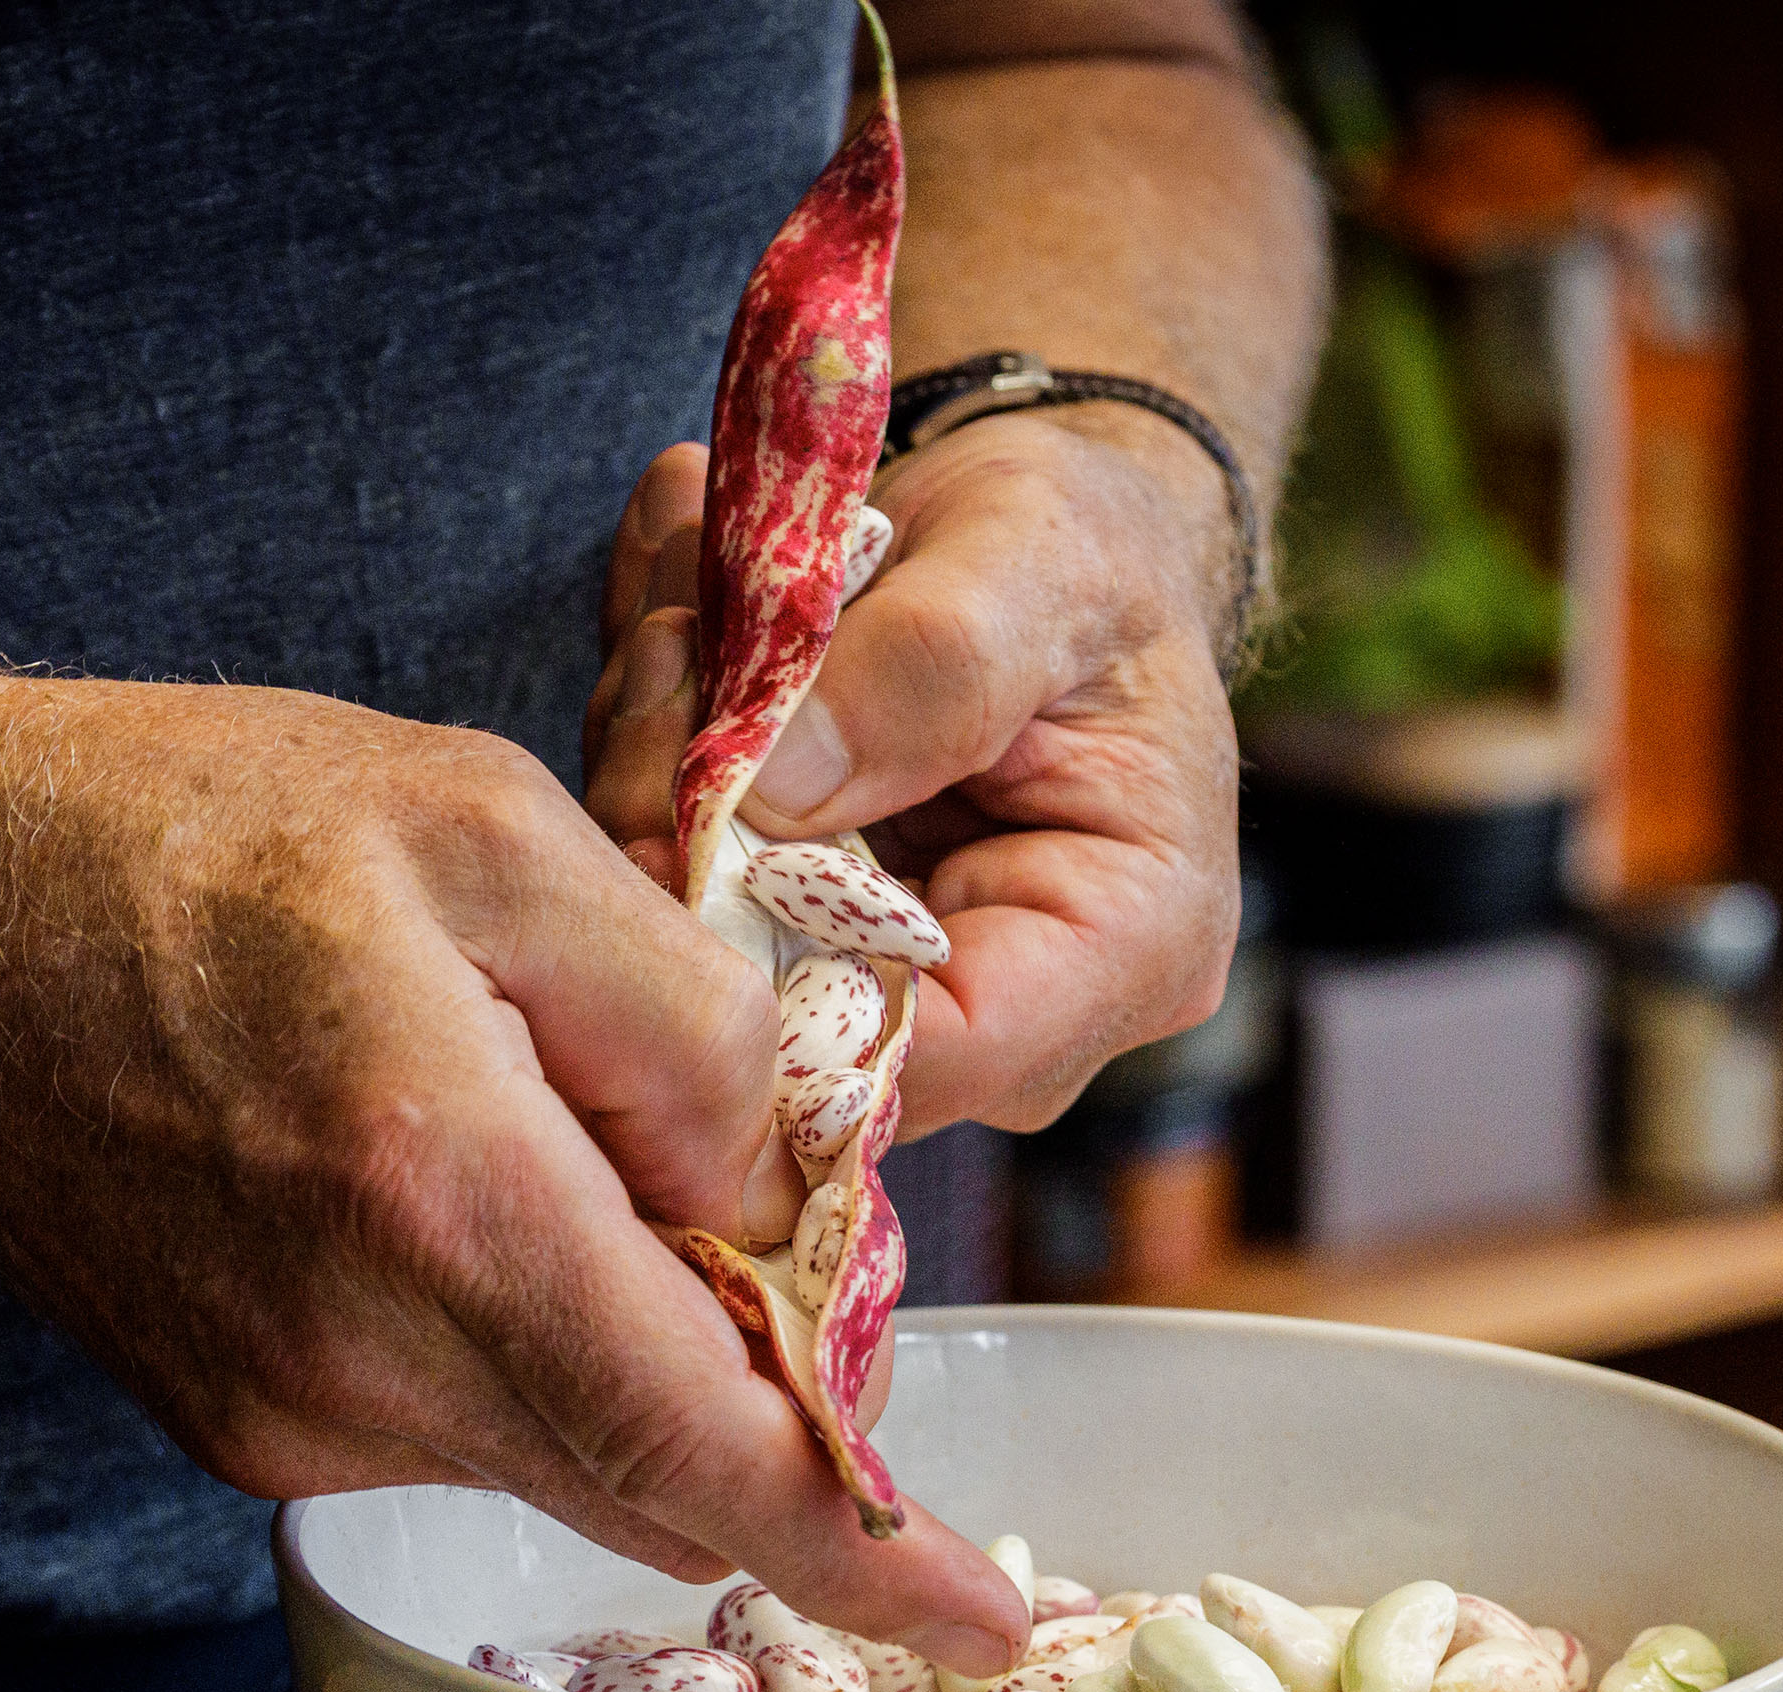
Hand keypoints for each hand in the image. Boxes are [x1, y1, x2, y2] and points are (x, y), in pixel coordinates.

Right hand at [0, 654, 1029, 1672]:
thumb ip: (684, 1022)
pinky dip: (518, 1345)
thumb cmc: (192, 831)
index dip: (869, 1548)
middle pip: (654, 1468)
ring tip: (558, 1142)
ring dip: (626, 1349)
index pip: (709, 1448)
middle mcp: (360, 1361)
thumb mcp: (489, 826)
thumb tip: (781, 1200)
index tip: (988, 1618)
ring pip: (559, 1448)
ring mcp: (284, 1417)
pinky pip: (452, 1425)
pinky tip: (456, 1187)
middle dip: (759, 1395)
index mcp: (444, 1199)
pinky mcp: (236, 1424)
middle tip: (765, 1229)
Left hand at [584, 409, 1243, 1133]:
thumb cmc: (1089, 542)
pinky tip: (681, 640)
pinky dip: (661, 770)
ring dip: (658, 786)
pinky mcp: (818, 940)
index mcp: (1125, 948)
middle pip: (794, 1023)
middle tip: (667, 651)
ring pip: (717, 959)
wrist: (1049, 540)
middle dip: (687, 843)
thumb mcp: (1033, 555)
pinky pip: (694, 898)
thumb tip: (759, 786)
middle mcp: (1017, 1013)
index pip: (918, 1059)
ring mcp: (907, 987)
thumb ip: (919, 666)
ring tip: (683, 619)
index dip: (763, 983)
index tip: (665, 816)